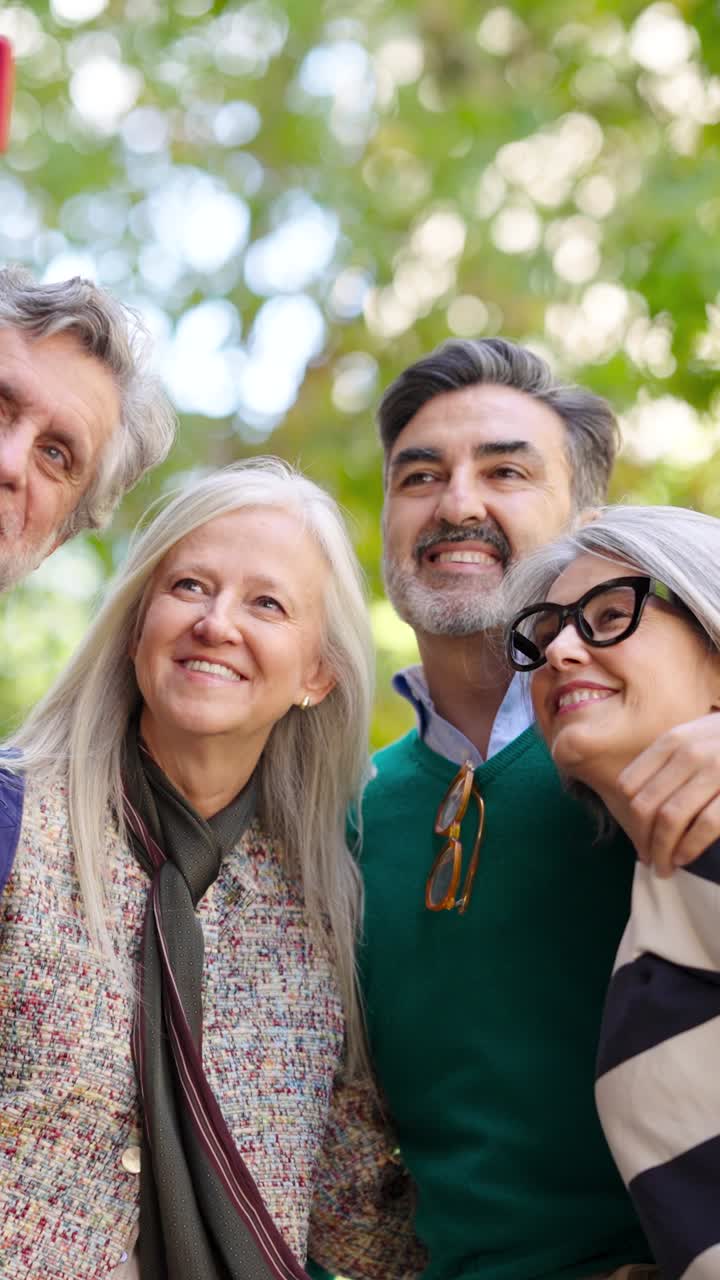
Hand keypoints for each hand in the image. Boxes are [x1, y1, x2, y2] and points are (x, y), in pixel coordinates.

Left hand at [616, 713, 719, 876]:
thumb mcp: (698, 736)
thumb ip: (669, 760)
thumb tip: (636, 801)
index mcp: (673, 740)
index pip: (630, 784)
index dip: (627, 817)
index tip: (636, 836)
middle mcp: (689, 753)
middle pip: (644, 806)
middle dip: (641, 840)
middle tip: (647, 859)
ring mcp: (715, 771)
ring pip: (670, 819)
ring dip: (661, 851)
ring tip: (664, 867)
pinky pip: (703, 826)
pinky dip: (688, 848)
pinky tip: (684, 859)